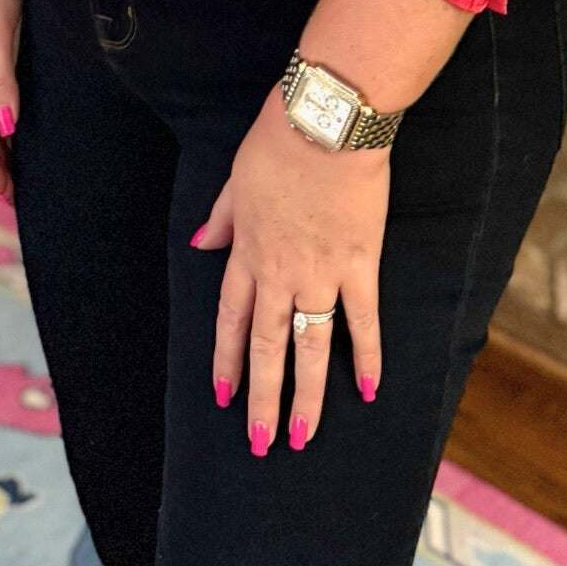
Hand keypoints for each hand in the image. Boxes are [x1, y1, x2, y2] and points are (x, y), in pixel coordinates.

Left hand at [191, 83, 389, 453]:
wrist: (326, 122)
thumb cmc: (278, 140)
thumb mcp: (236, 179)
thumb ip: (222, 218)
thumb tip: (199, 243)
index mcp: (248, 252)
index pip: (233, 319)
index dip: (228, 360)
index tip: (224, 397)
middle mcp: (280, 273)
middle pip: (268, 347)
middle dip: (263, 398)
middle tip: (261, 442)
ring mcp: (322, 274)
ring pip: (310, 346)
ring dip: (306, 395)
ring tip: (302, 436)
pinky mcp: (361, 264)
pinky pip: (364, 319)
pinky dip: (367, 356)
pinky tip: (366, 390)